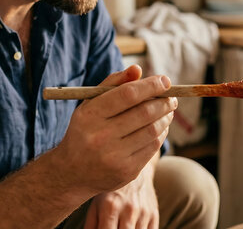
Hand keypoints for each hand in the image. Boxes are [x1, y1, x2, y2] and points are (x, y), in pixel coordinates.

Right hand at [53, 65, 176, 194]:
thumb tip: (137, 70)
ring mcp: (114, 156)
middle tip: (172, 97)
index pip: (128, 94)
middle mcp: (100, 136)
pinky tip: (161, 127)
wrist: (71, 172)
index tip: (165, 81)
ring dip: (166, 117)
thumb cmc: (86, 129)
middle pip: (144, 113)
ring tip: (168, 110)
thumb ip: (113, 83)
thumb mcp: (90, 104)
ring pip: (152, 130)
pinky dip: (161, 133)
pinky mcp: (126, 171)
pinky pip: (153, 147)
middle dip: (164, 102)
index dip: (151, 86)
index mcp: (90, 115)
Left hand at [83, 164, 158, 228]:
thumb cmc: (110, 190)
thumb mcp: (96, 204)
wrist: (134, 170)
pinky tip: (132, 226)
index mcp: (110, 206)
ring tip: (120, 225)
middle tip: (113, 227)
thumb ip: (90, 225)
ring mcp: (143, 211)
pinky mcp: (153, 213)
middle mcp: (129, 209)